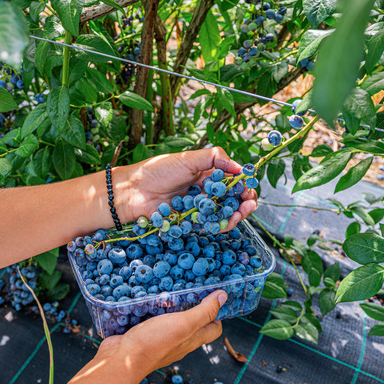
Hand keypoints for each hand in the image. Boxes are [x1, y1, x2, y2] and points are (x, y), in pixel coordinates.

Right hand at [96, 290, 227, 377]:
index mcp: (191, 340)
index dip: (216, 314)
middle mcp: (178, 341)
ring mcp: (160, 338)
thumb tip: (224, 297)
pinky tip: (147, 298)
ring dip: (170, 305)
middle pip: (192, 323)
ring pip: (170, 319)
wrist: (121, 358)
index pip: (213, 329)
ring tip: (167, 288)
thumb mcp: (184, 324)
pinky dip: (151, 308)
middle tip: (189, 286)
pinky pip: (151, 319)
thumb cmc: (154, 342)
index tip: (212, 296)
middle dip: (193, 304)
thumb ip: (204, 312)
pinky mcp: (143, 334)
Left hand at [114, 147, 257, 230]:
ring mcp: (198, 207)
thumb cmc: (157, 171)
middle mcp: (204, 190)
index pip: (232, 180)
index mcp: (205, 173)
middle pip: (232, 198)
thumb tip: (240, 167)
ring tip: (240, 214)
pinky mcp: (191, 222)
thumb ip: (214, 158)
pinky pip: (210, 225)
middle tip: (249, 204)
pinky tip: (225, 222)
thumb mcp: (188, 158)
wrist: (133, 191)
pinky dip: (220, 225)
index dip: (244, 184)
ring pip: (224, 213)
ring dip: (236, 215)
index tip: (249, 188)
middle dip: (244, 202)